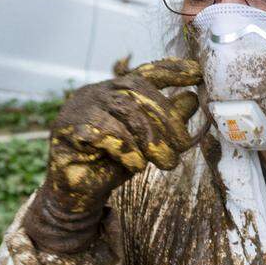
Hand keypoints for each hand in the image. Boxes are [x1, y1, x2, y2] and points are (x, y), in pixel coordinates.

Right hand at [24, 58, 201, 251]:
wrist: (78, 194)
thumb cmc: (112, 164)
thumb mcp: (147, 142)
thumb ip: (167, 121)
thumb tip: (192, 99)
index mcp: (116, 91)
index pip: (145, 72)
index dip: (171, 70)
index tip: (197, 72)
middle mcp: (98, 92)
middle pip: (138, 91)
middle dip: (167, 117)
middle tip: (183, 144)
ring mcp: (80, 106)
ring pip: (124, 108)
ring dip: (152, 137)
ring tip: (166, 161)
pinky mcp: (68, 127)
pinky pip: (106, 131)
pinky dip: (128, 149)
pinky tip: (136, 165)